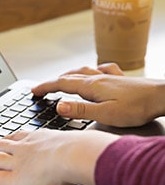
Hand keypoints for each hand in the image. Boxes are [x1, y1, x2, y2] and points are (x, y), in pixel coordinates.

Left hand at [0, 129, 117, 184]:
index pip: (13, 137)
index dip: (1, 140)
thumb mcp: (69, 142)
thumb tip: (76, 151)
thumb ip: (66, 147)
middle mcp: (22, 147)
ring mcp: (16, 161)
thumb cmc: (78, 149)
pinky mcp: (14, 177)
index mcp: (35, 137)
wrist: (75, 154)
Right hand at [31, 63, 164, 126]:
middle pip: (69, 77)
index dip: (45, 87)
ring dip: (67, 75)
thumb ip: (80, 110)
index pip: (61, 84)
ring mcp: (108, 77)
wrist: (163, 96)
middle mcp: (97, 78)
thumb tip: (58, 106)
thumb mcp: (105, 114)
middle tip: (42, 89)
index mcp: (91, 86)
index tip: (33, 91)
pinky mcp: (119, 79)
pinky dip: (89, 71)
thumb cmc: (137, 108)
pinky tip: (93, 71)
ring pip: (82, 72)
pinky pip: (99, 70)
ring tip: (60, 80)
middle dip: (53, 82)